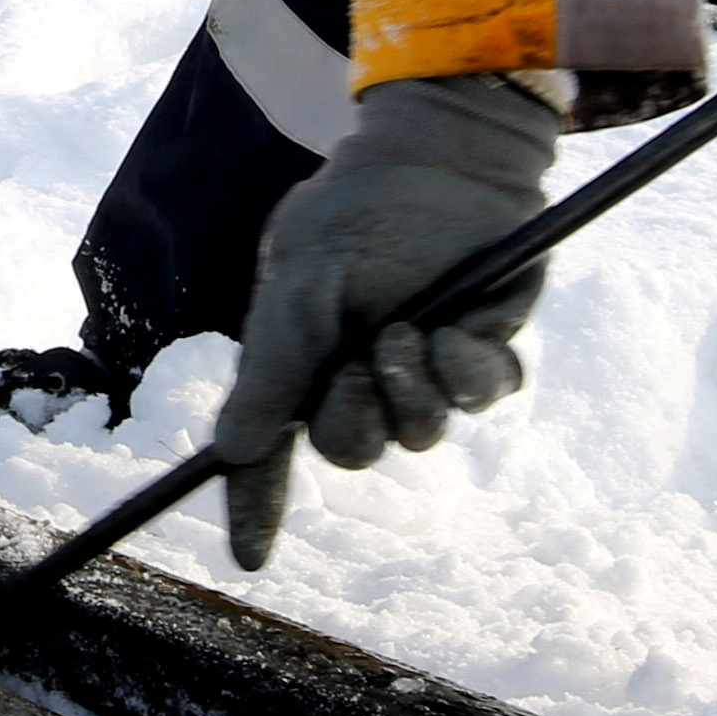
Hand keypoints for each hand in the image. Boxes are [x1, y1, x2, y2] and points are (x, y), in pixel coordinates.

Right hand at [207, 70, 559, 568]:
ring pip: (421, 434)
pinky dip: (471, 368)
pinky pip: (482, 399)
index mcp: (302, 360)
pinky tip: (464, 324)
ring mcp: (422, 369)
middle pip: (351, 448)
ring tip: (417, 327)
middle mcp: (358, 373)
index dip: (256, 506)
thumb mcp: (302, 283)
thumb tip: (233, 451)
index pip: (269, 450)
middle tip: (365, 359)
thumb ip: (271, 368)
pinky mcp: (483, 355)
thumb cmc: (360, 209)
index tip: (251, 558)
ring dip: (416, 386)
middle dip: (358, 415)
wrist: (447, 157)